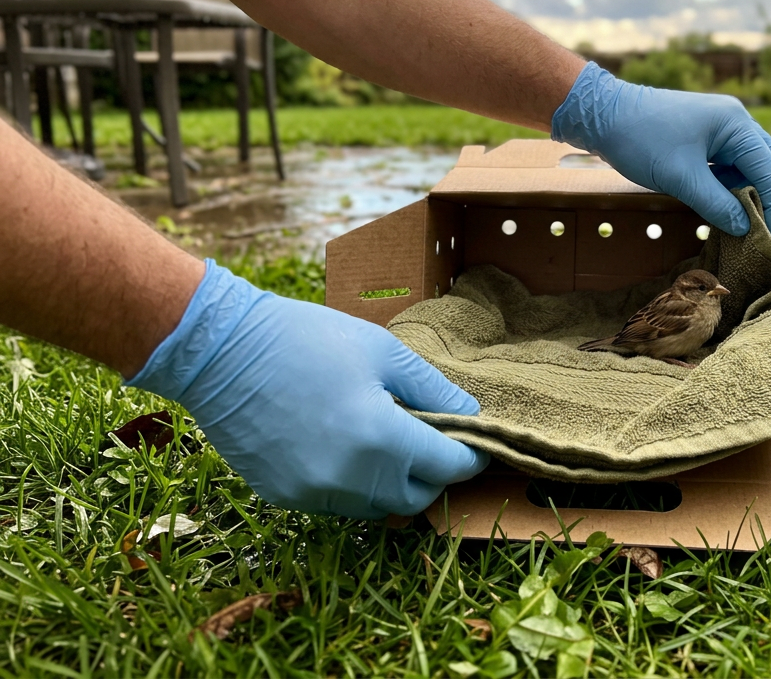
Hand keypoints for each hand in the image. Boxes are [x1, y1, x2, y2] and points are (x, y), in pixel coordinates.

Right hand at [128, 260, 487, 517]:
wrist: (220, 351)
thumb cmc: (305, 339)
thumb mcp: (382, 351)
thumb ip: (432, 389)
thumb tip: (469, 412)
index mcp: (381, 439)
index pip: (447, 467)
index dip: (468, 457)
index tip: (474, 443)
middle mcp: (350, 478)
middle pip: (415, 498)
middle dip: (434, 475)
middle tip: (434, 442)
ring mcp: (314, 492)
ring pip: (376, 507)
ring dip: (393, 483)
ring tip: (389, 443)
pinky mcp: (285, 495)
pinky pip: (337, 502)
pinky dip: (354, 485)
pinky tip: (346, 447)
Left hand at [551, 63, 770, 244]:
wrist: (601, 115)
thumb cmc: (641, 140)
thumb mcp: (681, 179)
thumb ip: (717, 206)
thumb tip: (746, 229)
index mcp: (735, 124)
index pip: (769, 170)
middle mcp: (734, 121)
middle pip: (765, 164)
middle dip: (761, 196)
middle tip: (748, 227)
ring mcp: (718, 127)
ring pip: (746, 165)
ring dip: (741, 192)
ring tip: (729, 219)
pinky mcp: (703, 135)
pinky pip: (726, 163)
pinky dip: (725, 184)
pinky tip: (714, 203)